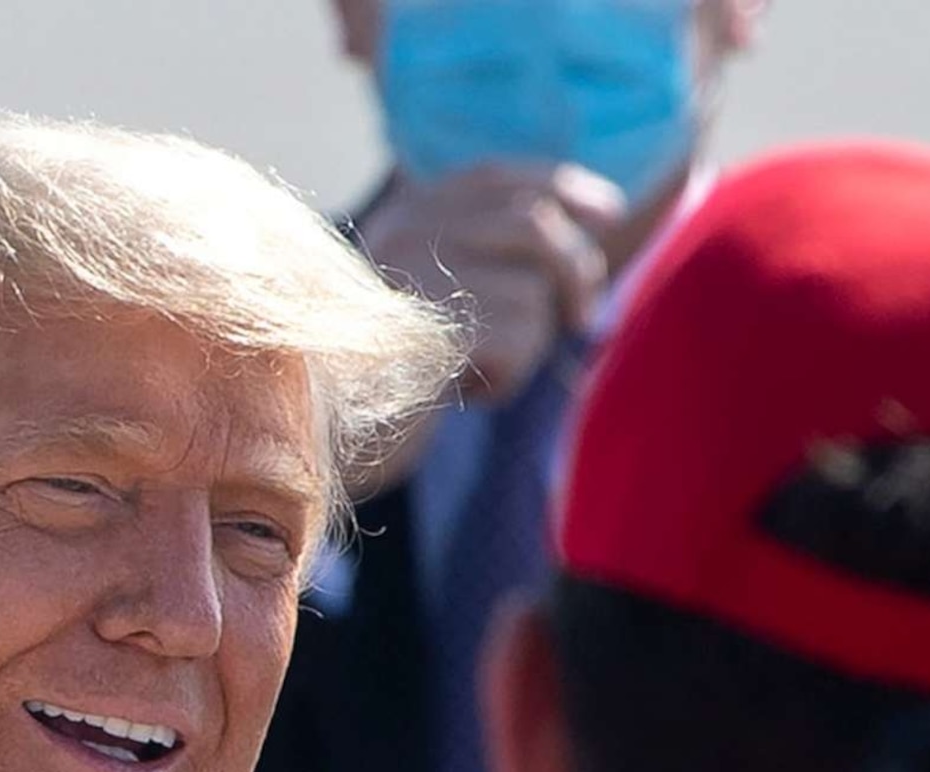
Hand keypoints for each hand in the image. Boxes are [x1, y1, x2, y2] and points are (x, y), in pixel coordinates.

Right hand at [360, 163, 625, 404]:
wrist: (317, 436)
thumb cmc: (388, 377)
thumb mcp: (432, 300)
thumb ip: (484, 253)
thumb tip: (596, 219)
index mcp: (400, 218)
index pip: (496, 178)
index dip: (563, 187)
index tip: (613, 214)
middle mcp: (402, 235)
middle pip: (533, 224)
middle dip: (577, 270)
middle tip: (583, 318)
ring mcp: (411, 279)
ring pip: (533, 289)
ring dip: (529, 341)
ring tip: (478, 370)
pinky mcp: (429, 329)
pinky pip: (520, 339)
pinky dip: (510, 377)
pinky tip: (465, 395)